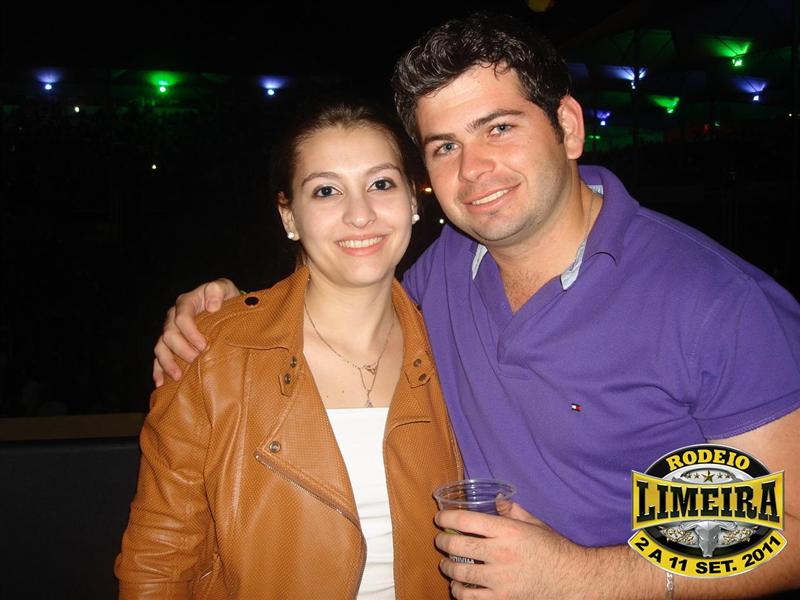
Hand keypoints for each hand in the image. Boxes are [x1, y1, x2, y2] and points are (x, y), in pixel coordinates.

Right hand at [152, 278, 239, 385]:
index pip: (182, 317)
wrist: (225, 309)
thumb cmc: (225, 299)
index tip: (204, 345)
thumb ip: (218, 290)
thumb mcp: (225, 288)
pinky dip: (158, 371)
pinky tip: (161, 384)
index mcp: (186, 302)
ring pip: (160, 347)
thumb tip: (211, 306)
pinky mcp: (169, 346)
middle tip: (197, 360)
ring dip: (168, 362)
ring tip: (178, 376)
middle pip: (169, 334)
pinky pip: (158, 358)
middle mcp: (173, 317)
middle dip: (182, 349)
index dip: (191, 332)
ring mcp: (169, 332)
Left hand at [435, 502, 584, 598]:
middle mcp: (500, 553)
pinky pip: (469, 597)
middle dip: (442, 541)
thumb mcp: (534, 524)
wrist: (571, 579)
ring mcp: (499, 578)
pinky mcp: (501, 599)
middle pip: (456, 545)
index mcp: (507, 531)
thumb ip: (512, 511)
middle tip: (440, 539)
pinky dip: (458, 591)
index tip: (440, 517)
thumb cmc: (554, 549)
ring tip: (446, 563)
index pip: (466, 521)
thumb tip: (497, 499)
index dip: (446, 517)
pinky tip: (458, 586)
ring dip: (447, 566)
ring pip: (459, 572)